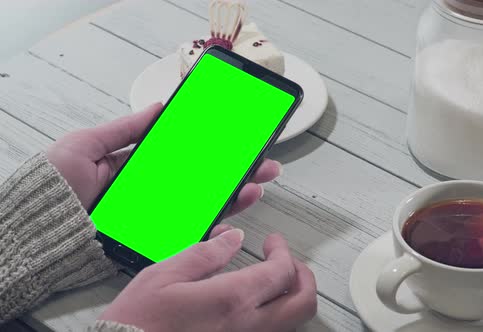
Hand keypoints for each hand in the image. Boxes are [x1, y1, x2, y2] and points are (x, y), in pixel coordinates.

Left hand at [47, 103, 281, 212]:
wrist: (37, 230)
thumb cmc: (55, 187)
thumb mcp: (87, 145)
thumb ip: (127, 128)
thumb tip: (160, 106)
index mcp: (135, 165)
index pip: (182, 153)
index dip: (210, 146)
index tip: (235, 137)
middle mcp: (149, 190)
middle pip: (200, 178)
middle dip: (234, 170)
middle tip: (262, 162)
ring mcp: (153, 213)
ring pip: (201, 204)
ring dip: (233, 194)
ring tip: (256, 184)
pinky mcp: (151, 235)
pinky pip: (187, 231)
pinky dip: (213, 226)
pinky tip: (232, 217)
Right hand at [99, 225, 317, 331]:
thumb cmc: (137, 324)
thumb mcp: (164, 276)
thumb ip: (205, 254)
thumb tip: (233, 238)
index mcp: (231, 301)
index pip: (281, 272)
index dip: (283, 252)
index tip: (273, 243)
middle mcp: (247, 327)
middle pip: (303, 303)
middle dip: (303, 277)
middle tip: (287, 262)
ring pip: (292, 322)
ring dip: (292, 297)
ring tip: (275, 281)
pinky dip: (275, 315)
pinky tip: (256, 305)